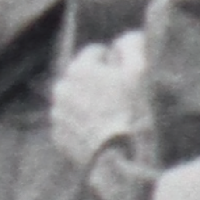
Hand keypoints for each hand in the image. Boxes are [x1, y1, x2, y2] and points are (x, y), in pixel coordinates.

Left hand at [49, 30, 146, 179]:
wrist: (120, 161)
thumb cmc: (133, 112)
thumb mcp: (140, 72)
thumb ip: (132, 46)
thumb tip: (126, 39)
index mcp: (78, 68)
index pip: (96, 52)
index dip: (115, 62)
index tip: (127, 77)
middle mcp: (61, 88)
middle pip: (84, 76)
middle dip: (99, 82)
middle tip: (122, 99)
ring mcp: (58, 115)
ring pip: (77, 100)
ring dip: (91, 103)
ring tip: (113, 118)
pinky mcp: (59, 137)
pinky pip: (73, 123)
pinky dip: (85, 125)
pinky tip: (103, 134)